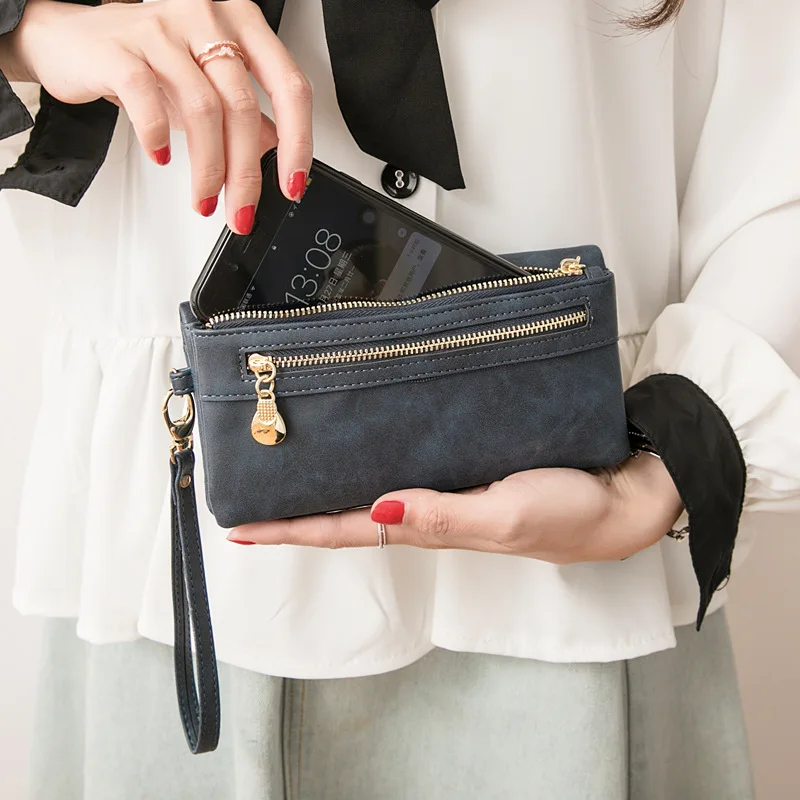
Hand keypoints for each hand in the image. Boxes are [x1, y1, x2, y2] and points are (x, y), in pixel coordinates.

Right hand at [7, 0, 311, 230]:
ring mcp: (162, 28)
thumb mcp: (206, 85)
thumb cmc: (145, 60)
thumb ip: (243, 113)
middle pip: (243, 107)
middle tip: (242, 211)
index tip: (293, 183)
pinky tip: (162, 157)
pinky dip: (159, 137)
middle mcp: (207, 16)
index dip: (297, 142)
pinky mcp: (119, 47)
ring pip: (203, 110)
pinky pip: (149, 100)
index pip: (290, 87)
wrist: (69, 40)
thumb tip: (275, 150)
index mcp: (241, 24)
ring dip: (207, 169)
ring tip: (203, 198)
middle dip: (245, 173)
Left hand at [232, 453, 683, 563]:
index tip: (244, 529)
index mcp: (432, 527)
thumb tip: (377, 509)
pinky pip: (408, 469)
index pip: (347, 531)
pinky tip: (365, 449)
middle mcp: (430, 513)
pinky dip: (375, 464)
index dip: (294, 530)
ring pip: (373, 493)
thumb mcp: (505, 516)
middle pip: (348, 517)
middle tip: (250, 499)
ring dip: (329, 490)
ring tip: (290, 474)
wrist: (621, 502)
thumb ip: (443, 516)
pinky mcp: (468, 471)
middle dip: (297, 513)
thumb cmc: (569, 513)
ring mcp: (448, 493)